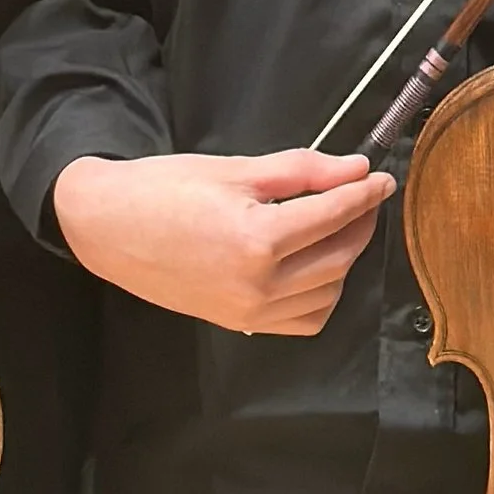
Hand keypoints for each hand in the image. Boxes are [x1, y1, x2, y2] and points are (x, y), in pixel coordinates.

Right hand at [51, 148, 394, 337]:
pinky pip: (302, 320)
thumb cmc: (167, 188)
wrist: (110, 227)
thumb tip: (354, 168)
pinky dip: (321, 295)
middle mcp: (259, 286)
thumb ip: (301, 171)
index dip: (364, 194)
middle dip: (360, 224)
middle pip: (338, 257)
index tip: (382, 178)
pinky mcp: (240, 325)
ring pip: (327, 294)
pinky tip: (316, 265)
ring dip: (344, 260)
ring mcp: (250, 313)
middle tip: (365, 196)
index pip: (332, 216)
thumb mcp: (236, 168)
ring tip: (340, 226)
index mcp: (258, 239)